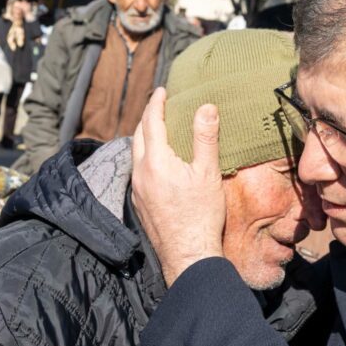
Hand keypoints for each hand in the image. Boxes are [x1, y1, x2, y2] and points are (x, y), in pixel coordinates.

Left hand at [132, 88, 225, 285]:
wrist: (188, 255)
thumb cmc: (202, 216)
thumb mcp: (209, 173)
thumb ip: (205, 138)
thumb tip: (206, 107)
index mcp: (156, 162)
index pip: (151, 122)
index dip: (157, 103)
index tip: (162, 91)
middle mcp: (140, 174)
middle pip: (137, 136)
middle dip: (147, 118)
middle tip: (160, 106)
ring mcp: (137, 191)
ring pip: (136, 155)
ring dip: (145, 138)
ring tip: (160, 131)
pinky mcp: (139, 205)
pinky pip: (138, 173)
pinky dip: (146, 158)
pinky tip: (160, 164)